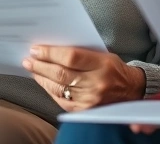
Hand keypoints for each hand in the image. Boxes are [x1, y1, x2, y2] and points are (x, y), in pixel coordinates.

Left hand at [23, 45, 145, 111]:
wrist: (131, 91)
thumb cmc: (114, 69)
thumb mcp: (103, 55)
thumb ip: (81, 52)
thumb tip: (53, 49)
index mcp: (103, 65)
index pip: (71, 57)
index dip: (50, 53)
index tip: (36, 49)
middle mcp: (96, 83)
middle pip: (61, 73)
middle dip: (41, 65)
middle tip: (29, 59)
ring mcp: (89, 99)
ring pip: (58, 88)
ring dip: (41, 77)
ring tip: (33, 69)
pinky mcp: (84, 110)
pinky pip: (60, 100)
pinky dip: (49, 90)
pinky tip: (43, 82)